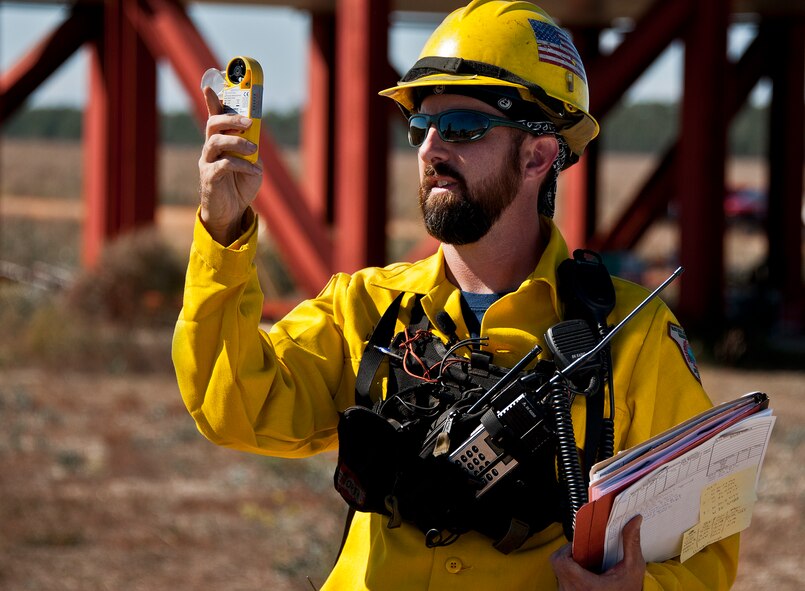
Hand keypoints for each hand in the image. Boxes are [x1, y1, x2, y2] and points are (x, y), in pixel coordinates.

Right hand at [198, 85, 262, 244]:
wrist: (232, 212)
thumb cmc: (240, 185)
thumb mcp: (252, 164)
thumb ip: (251, 149)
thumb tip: (254, 138)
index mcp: (220, 142)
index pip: (214, 117)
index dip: (211, 101)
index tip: (210, 86)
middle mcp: (210, 149)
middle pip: (212, 125)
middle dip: (229, 118)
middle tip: (248, 121)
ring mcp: (207, 163)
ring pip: (214, 142)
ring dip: (236, 141)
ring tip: (253, 148)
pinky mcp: (209, 178)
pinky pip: (223, 165)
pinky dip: (241, 164)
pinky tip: (253, 170)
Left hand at [550, 515, 645, 590]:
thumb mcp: (632, 569)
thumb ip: (631, 544)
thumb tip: (634, 522)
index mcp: (584, 584)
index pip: (560, 560)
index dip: (567, 549)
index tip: (580, 546)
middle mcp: (572, 590)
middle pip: (558, 563)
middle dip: (571, 554)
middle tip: (586, 554)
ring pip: (560, 572)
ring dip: (572, 565)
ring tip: (588, 563)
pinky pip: (564, 581)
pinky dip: (573, 575)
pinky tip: (588, 573)